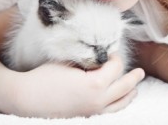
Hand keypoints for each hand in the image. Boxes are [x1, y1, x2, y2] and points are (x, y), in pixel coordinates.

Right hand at [6, 54, 144, 117]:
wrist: (28, 99)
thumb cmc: (45, 77)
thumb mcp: (68, 63)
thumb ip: (87, 60)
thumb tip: (99, 58)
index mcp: (95, 84)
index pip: (115, 68)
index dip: (115, 57)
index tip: (111, 51)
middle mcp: (99, 101)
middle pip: (124, 87)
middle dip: (132, 77)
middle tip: (139, 71)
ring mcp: (93, 111)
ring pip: (120, 104)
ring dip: (130, 94)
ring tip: (136, 89)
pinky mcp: (87, 117)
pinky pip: (110, 113)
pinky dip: (118, 106)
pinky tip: (119, 102)